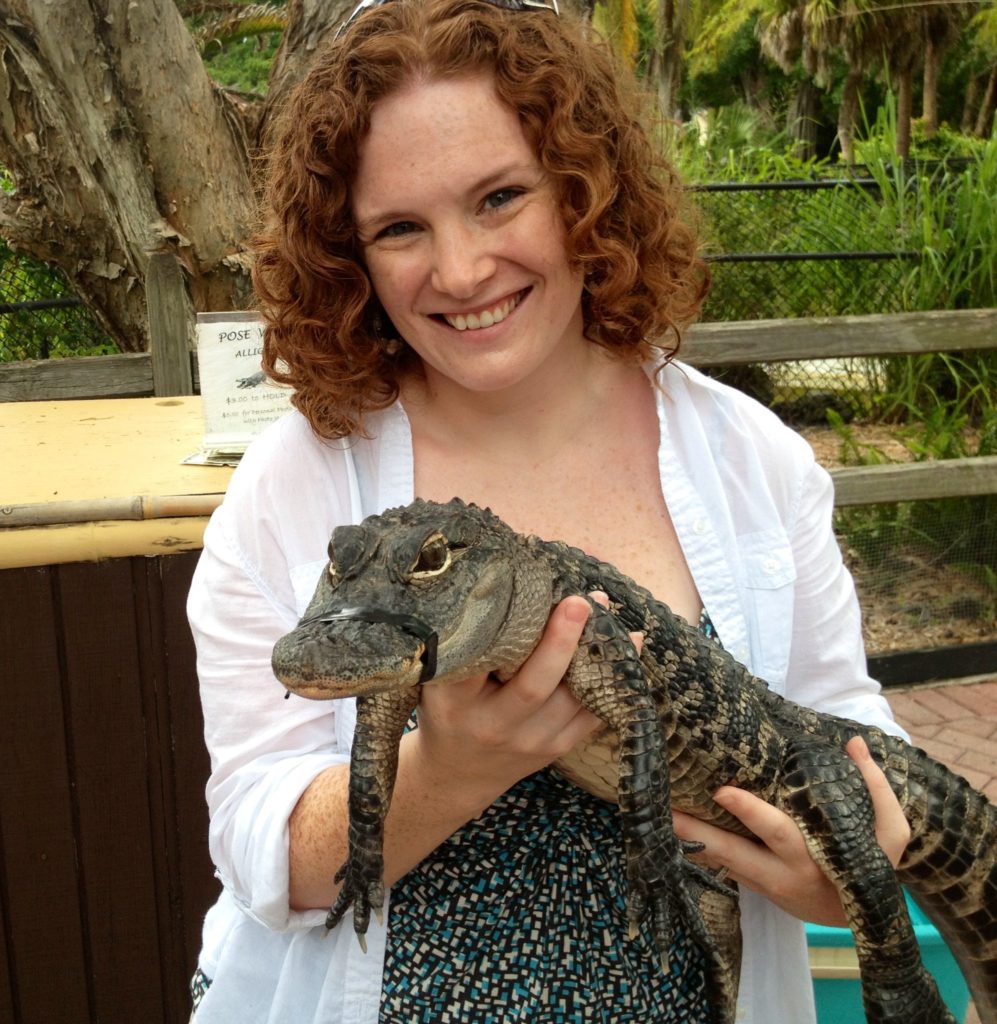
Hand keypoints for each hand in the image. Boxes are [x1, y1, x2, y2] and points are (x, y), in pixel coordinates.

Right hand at [412, 594, 603, 808]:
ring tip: (606, 610)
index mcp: (455, 703)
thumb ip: (463, 645)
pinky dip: (616, 677)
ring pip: (572, 699)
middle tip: (578, 601)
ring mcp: (529, 742)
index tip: (516, 593)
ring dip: (596, 653)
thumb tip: (496, 582)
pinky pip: (593, 713)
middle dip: (560, 642)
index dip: (499, 630)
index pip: (477, 663)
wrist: (457, 773)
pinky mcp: (557, 747)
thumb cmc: (448, 709)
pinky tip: (631, 642)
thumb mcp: (439, 680)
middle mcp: (493, 726)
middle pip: (533, 686)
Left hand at [672, 736, 910, 926]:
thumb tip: (855, 744)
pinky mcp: (756, 890)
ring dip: (689, 843)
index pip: (777, 832)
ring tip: (658, 819)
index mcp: (816, 857)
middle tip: (667, 811)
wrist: (868, 922)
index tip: (721, 790)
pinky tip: (673, 833)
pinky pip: (723, 870)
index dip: (750, 812)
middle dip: (699, 834)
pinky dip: (699, 852)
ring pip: (721, 864)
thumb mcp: (890, 833)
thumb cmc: (875, 865)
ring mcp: (766, 886)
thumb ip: (875, 787)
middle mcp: (784, 875)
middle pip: (734, 854)